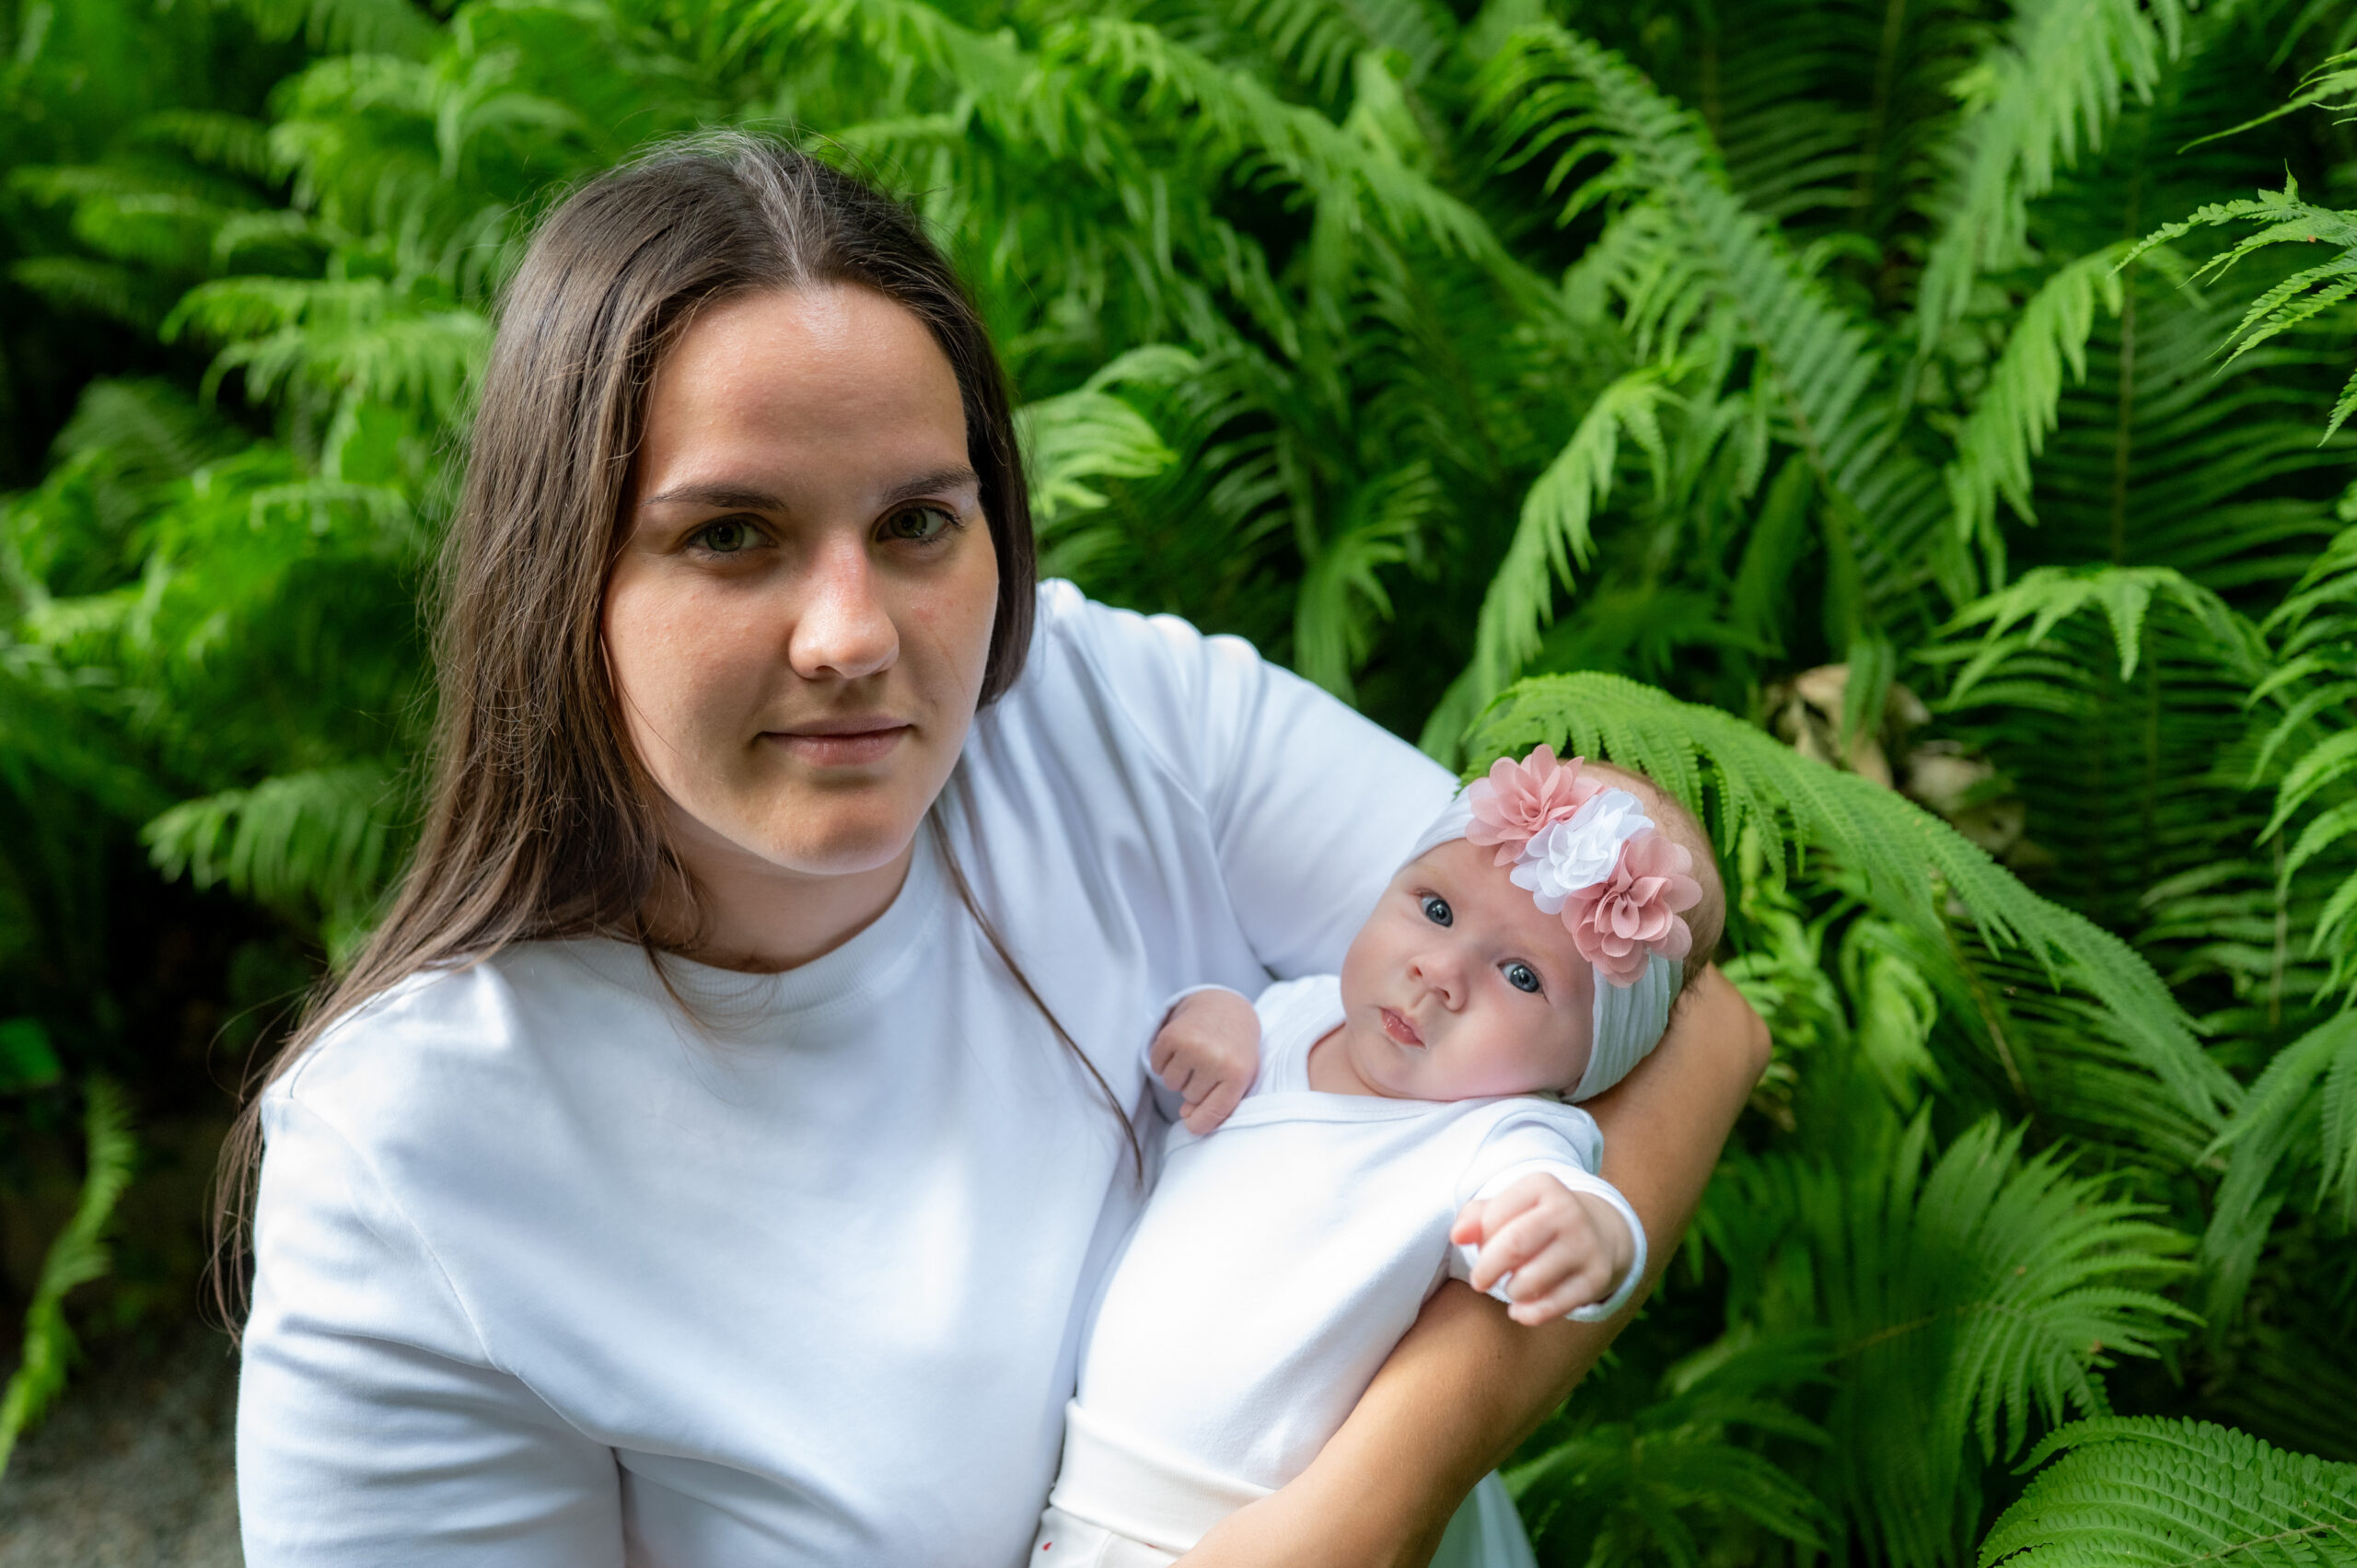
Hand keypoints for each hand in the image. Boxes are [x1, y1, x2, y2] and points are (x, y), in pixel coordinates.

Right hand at [1150, 988, 1260, 1134]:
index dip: (1199, 1124)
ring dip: (1180, 1075)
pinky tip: (1182, 1050)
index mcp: (1238, 1073)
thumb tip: (1186, 1118)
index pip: (1213, 1113)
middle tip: (1208, 1067)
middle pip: (1190, 1097)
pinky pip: (1157, 1066)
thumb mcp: (1238, 1078)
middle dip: (1195, 1087)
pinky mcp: (1171, 1034)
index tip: (1193, 1124)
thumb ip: (1217, 1103)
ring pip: (1172, 1083)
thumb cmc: (1234, 1050)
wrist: (1227, 1008)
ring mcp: (1192, 1045)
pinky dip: (1165, 1062)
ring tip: (1196, 1058)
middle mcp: (1215, 1059)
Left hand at [1449, 1174, 1634, 1325]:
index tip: (1482, 1247)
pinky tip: (1519, 1310)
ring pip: (1530, 1280)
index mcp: (1542, 1185)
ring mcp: (1586, 1245)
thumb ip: (1476, 1217)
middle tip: (1479, 1281)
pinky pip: (1552, 1306)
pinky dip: (1528, 1314)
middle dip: (1486, 1270)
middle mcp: (1568, 1211)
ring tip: (1511, 1287)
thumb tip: (1457, 1236)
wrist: (1601, 1232)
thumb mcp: (1510, 1207)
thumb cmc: (1538, 1220)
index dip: (1479, 1240)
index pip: (1493, 1217)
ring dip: (1510, 1291)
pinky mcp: (1596, 1279)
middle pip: (1513, 1247)